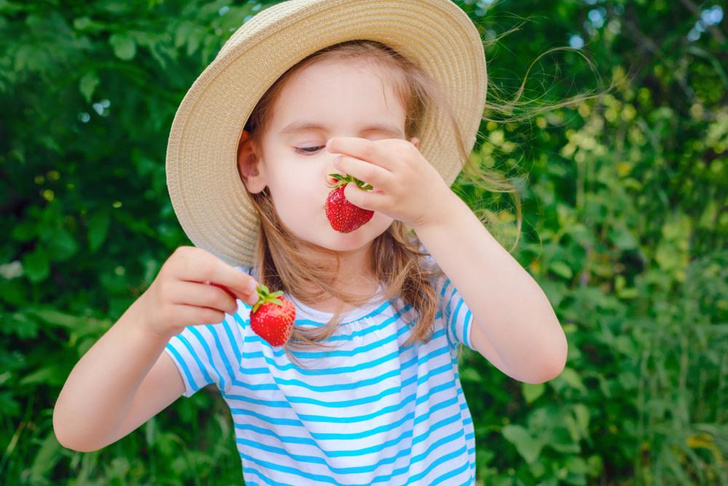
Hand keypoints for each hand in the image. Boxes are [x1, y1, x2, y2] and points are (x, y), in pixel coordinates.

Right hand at [138, 246, 258, 338]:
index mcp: (183, 256)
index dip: (238, 276)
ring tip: (230, 308)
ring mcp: (167, 292)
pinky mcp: (167, 314)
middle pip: (211, 273)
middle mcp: (171, 270)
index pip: (214, 263)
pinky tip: (217, 316)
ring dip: (228, 306)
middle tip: (251, 299)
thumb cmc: (188, 291)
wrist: (153, 313)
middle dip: (236, 286)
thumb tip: (253, 290)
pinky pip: (203, 316)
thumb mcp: (202, 278)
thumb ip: (226, 279)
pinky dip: (217, 317)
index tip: (254, 287)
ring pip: (211, 298)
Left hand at [326, 137, 454, 228]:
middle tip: (330, 146)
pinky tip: (348, 190)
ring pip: (367, 172)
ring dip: (347, 166)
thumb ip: (385, 153)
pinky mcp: (392, 205)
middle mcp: (403, 165)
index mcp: (405, 150)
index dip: (351, 144)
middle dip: (344, 145)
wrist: (436, 207)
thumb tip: (352, 148)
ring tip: (337, 164)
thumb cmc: (416, 179)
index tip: (339, 145)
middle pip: (367, 150)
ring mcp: (398, 186)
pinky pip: (366, 199)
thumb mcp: (407, 159)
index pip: (372, 143)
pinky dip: (352, 193)